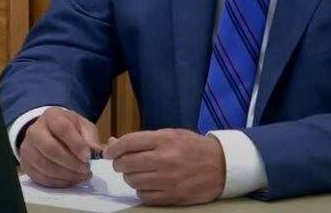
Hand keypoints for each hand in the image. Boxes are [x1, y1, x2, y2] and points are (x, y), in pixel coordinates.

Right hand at [19, 108, 100, 187]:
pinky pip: (41, 177)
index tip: (88, 157)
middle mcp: (35, 130)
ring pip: (45, 165)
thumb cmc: (69, 129)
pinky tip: (71, 180)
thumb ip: (90, 137)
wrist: (49, 132)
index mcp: (51, 116)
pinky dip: (58, 182)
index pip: (62, 129)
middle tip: (86, 169)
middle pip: (50, 148)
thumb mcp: (83, 126)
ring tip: (81, 176)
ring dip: (66, 174)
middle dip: (71, 162)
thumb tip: (95, 151)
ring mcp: (27, 148)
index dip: (76, 144)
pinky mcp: (25, 164)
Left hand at [104, 129, 225, 204]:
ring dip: (130, 177)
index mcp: (165, 139)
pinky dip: (141, 190)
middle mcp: (165, 159)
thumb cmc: (193, 147)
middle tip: (122, 163)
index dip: (113, 149)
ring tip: (138, 173)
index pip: (128, 143)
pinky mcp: (172, 196)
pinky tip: (148, 184)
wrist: (222, 166)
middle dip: (119, 164)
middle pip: (126, 164)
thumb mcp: (170, 135)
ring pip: (132, 181)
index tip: (108, 152)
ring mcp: (169, 180)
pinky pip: (144, 196)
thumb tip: (113, 144)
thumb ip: (143, 140)